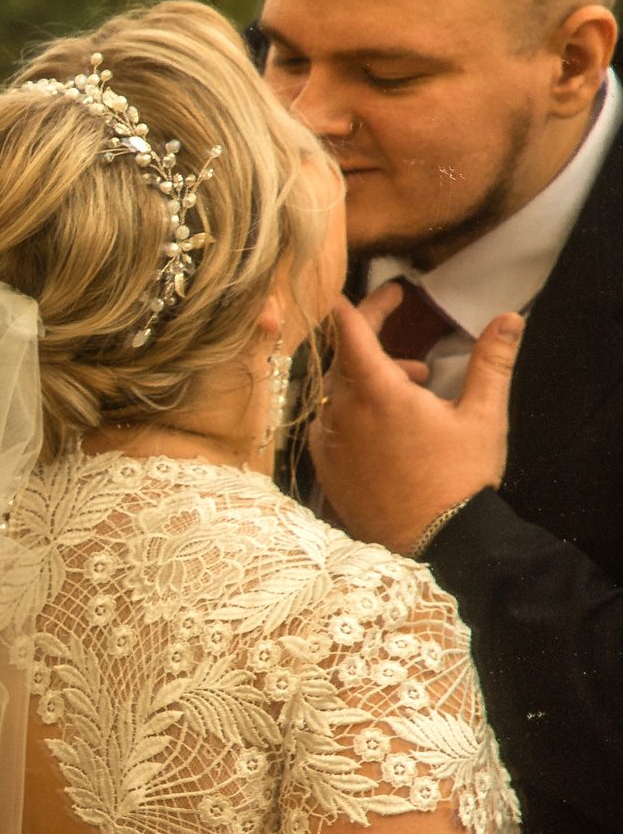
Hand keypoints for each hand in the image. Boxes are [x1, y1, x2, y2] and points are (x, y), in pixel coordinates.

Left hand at [310, 283, 521, 554]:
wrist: (434, 542)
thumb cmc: (459, 479)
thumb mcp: (483, 417)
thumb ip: (493, 362)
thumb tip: (509, 319)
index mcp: (377, 394)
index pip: (351, 331)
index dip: (364, 304)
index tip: (385, 290)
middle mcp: (342, 414)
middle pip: (343, 359)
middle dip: (376, 341)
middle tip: (410, 343)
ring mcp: (328, 442)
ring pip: (336, 391)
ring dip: (370, 379)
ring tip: (416, 388)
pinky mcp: (325, 467)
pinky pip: (328, 423)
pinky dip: (353, 410)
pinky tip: (387, 423)